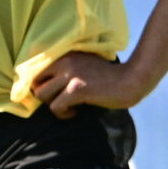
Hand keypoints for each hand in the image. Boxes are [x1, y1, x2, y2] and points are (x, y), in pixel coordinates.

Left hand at [31, 52, 153, 118]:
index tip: (51, 92)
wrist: (131, 80)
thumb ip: (69, 67)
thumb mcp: (86, 64)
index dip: (40, 83)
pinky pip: (55, 107)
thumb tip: (49, 83)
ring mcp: (70, 75)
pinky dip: (63, 114)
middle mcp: (65, 62)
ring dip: (53, 104)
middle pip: (35, 82)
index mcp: (66, 54)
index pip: (37, 68)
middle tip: (59, 100)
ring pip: (42, 95)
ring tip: (68, 107)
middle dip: (44, 95)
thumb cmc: (111, 76)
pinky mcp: (76, 90)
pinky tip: (74, 112)